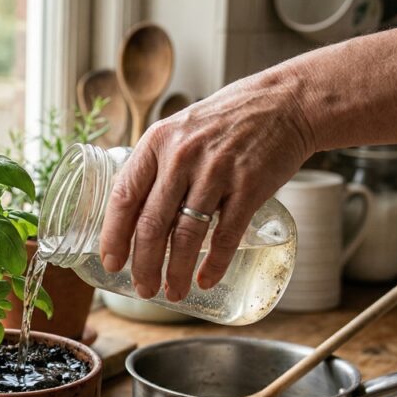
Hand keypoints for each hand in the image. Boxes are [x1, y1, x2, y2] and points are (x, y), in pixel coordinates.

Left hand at [98, 69, 314, 300]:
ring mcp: (216, 171)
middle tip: (141, 289)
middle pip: (151, 223)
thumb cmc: (227, 121)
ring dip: (175, 272)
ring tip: (172, 294)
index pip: (124, 196)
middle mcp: (182, 156)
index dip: (113, 235)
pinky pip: (225, 235)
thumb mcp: (180, 131)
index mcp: (156, 142)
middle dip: (142, 264)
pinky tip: (205, 281)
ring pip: (186, 235)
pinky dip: (214, 264)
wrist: (286, 102)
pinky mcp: (249, 185)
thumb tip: (132, 211)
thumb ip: (157, 165)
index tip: (110, 262)